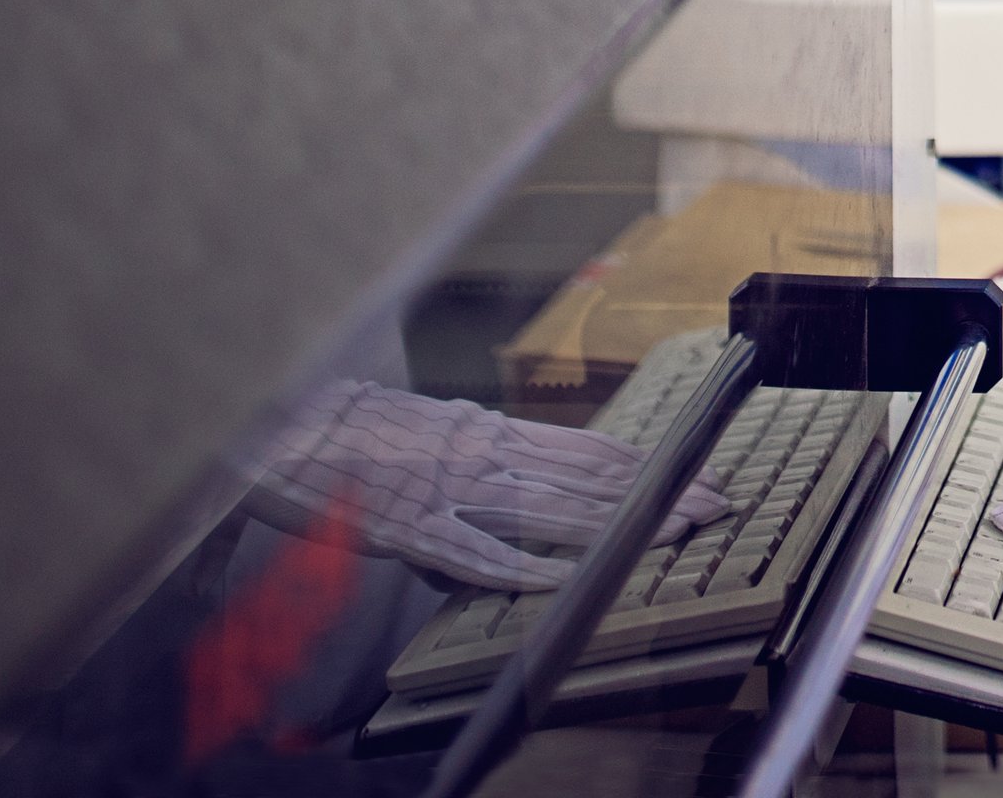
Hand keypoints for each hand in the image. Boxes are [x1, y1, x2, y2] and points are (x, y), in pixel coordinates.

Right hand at [240, 380, 734, 593]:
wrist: (283, 420)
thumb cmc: (356, 426)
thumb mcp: (434, 425)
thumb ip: (482, 445)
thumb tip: (525, 457)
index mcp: (492, 431)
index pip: (593, 451)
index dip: (655, 468)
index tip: (705, 477)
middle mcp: (484, 453)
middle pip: (590, 478)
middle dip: (661, 494)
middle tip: (719, 507)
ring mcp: (449, 489)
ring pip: (550, 510)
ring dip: (616, 526)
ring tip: (674, 535)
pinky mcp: (406, 525)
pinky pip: (469, 552)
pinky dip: (515, 570)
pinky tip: (557, 582)